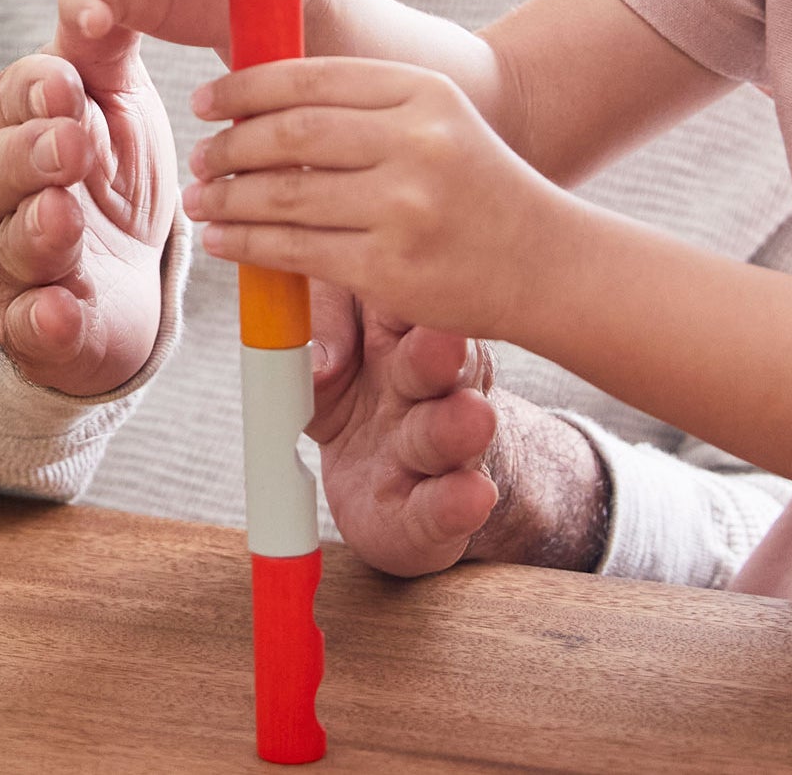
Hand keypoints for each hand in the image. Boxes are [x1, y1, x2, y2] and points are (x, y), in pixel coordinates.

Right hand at [0, 0, 176, 395]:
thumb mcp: (112, 97)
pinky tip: (66, 311)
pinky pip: (32, 325)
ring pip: (10, 245)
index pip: (10, 103)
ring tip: (65, 219)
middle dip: (31, 157)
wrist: (124, 276)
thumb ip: (100, 35)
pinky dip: (47, 320)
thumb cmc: (107, 171)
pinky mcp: (35, 328)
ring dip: (38, 231)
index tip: (68, 81)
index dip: (36, 93)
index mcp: (10, 128)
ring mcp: (7, 263)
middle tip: (72, 143)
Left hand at [182, 58, 571, 338]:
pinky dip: (247, 242)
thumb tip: (259, 104)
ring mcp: (404, 206)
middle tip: (201, 153)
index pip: (313, 77)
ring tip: (201, 199)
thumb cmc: (476, 187)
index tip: (208, 100)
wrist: (545, 261)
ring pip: (286, 193)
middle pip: (293, 132)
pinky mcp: (390, 267)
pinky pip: (296, 250)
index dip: (247, 86)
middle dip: (230, 143)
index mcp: (424, 92)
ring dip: (228, 196)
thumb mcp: (437, 121)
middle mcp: (416, 141)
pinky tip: (224, 240)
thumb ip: (364, 108)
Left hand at [309, 284, 498, 575]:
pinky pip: (443, 506)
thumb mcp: (330, 337)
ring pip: (448, 433)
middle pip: (438, 362)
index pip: (403, 297)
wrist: (392, 468)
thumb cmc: (360, 379)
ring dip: (455, 427)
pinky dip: (455, 502)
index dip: (401, 290)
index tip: (397, 278)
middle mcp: (431, 380)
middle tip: (444, 343)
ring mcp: (439, 446)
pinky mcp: (433, 512)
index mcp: (400, 327)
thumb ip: (322, 324)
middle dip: (438, 355)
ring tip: (471, 420)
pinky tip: (471, 495)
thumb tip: (319, 362)